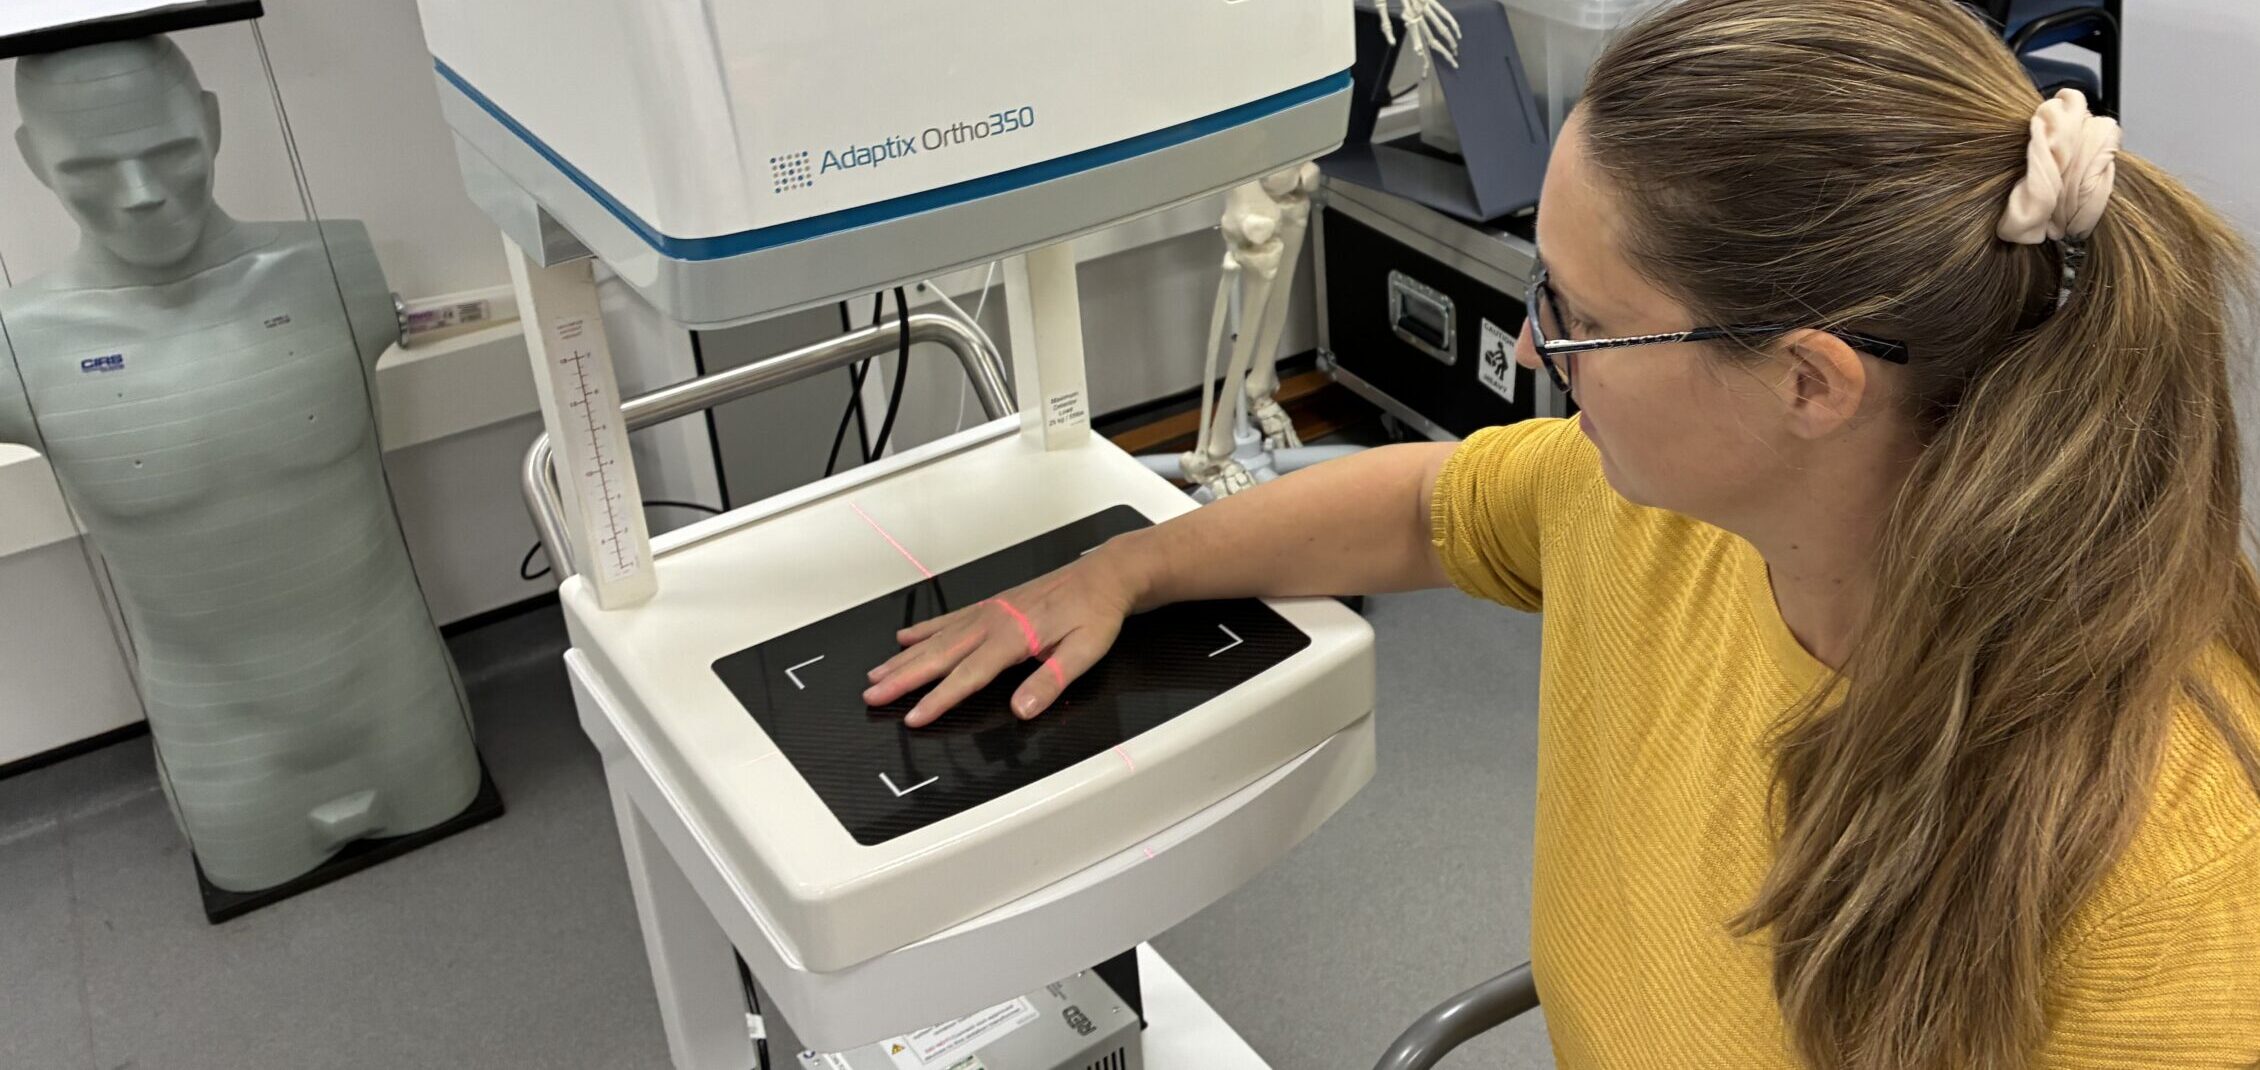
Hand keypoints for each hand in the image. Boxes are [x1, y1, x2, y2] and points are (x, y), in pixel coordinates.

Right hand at [864, 550, 1142, 727]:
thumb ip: (1050, 681)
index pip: (967, 676)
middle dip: (903, 678)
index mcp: (1014, 637)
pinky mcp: (993, 605)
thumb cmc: (1096, 613)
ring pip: (936, 638)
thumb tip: (1022, 708)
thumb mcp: (1085, 652)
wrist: (1104, 576)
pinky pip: (949, 619)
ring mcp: (990, 612)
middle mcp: (995, 622)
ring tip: (877, 674)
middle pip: (939, 656)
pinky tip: (906, 638)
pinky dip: (924, 629)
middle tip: (873, 695)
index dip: (938, 699)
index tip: (914, 718)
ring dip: (904, 657)